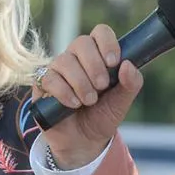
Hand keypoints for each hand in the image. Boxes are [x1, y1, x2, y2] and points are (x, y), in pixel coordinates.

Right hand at [34, 24, 143, 167]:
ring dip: (81, 82)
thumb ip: (131, 83)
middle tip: (102, 86)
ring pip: (65, 61)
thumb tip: (128, 65)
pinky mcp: (43, 85)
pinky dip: (64, 92)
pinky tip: (74, 104)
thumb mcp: (122, 102)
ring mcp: (58, 69)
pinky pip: (50, 78)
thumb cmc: (102, 116)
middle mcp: (76, 57)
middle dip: (94, 65)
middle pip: (81, 42)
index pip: (100, 32)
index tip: (113, 62)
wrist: (84, 142)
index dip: (107, 43)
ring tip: (89, 101)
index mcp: (98, 55)